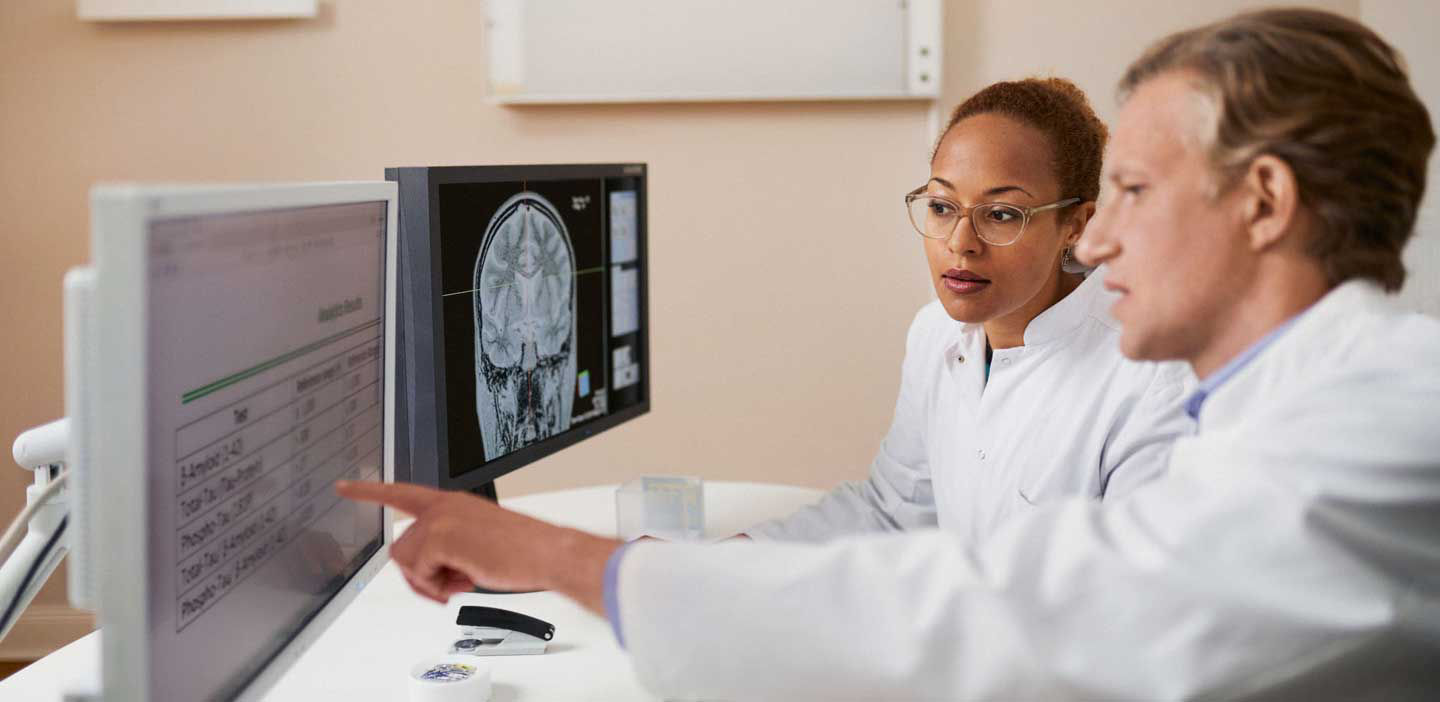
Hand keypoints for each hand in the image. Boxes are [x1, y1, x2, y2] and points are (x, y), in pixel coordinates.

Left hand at [335, 480, 619, 613]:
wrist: (546, 553)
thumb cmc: (522, 550)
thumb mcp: (476, 542)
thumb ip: (448, 545)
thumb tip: (430, 573)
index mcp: (452, 502)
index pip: (402, 492)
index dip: (370, 491)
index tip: (344, 487)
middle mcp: (443, 506)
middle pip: (402, 545)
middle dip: (420, 574)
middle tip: (449, 585)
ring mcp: (441, 519)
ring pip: (407, 560)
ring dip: (430, 581)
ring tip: (462, 581)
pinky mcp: (442, 537)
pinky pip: (419, 571)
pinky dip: (438, 585)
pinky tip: (464, 580)